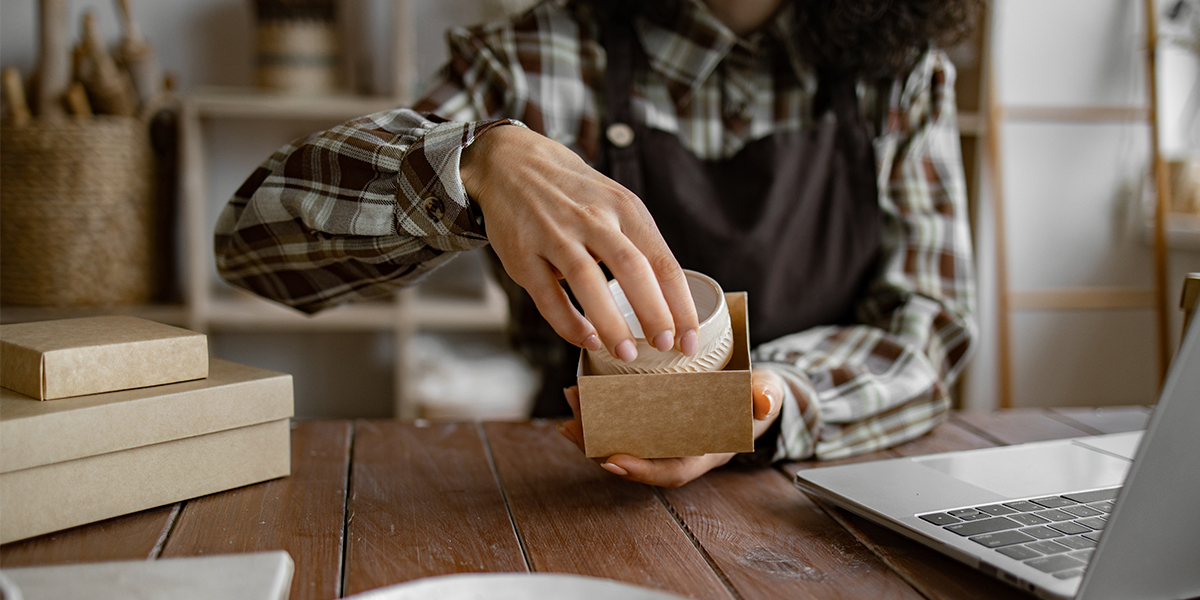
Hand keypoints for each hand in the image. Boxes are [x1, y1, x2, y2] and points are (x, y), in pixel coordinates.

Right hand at [460, 125, 698, 361]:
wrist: (512, 163)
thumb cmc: (575, 194)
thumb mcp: (615, 204)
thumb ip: (639, 245)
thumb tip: (670, 303)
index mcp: (624, 208)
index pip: (662, 262)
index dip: (680, 305)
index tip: (689, 339)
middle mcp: (592, 218)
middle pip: (631, 268)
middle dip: (653, 312)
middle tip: (666, 347)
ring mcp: (554, 234)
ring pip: (587, 280)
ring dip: (610, 322)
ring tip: (627, 354)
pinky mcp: (522, 253)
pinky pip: (547, 295)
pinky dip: (569, 322)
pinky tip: (587, 339)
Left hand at [556, 368, 784, 487]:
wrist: (751, 392)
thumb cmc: (756, 396)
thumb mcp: (768, 393)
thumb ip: (767, 396)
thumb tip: (762, 402)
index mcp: (705, 451)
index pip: (671, 471)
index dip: (642, 470)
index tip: (613, 460)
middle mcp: (679, 450)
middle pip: (636, 458)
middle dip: (601, 447)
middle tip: (574, 425)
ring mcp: (664, 438)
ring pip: (623, 443)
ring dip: (592, 430)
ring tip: (570, 410)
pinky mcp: (653, 422)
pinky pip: (621, 426)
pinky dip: (597, 416)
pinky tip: (578, 401)